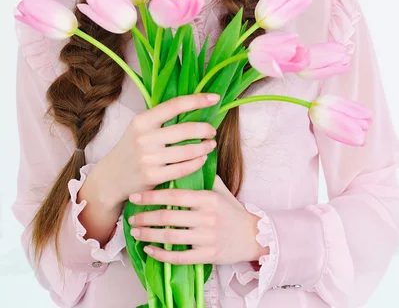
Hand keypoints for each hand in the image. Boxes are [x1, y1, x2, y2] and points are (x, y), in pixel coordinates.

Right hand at [97, 93, 218, 207]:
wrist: (111, 177)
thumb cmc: (132, 147)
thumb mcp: (140, 127)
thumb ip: (161, 118)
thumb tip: (194, 105)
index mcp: (142, 120)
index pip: (174, 105)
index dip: (197, 100)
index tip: (215, 98)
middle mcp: (144, 137)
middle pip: (185, 129)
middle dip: (205, 129)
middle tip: (213, 130)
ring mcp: (148, 158)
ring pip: (187, 151)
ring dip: (204, 147)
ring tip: (211, 144)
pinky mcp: (152, 176)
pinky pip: (183, 168)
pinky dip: (197, 162)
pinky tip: (202, 158)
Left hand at [127, 175, 269, 264]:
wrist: (252, 235)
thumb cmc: (232, 210)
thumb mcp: (220, 189)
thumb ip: (203, 175)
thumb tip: (184, 157)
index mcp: (207, 198)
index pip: (174, 196)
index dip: (152, 196)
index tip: (135, 196)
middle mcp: (206, 218)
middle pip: (168, 217)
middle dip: (145, 217)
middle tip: (130, 217)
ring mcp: (207, 238)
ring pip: (170, 237)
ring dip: (149, 235)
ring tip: (135, 232)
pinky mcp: (207, 255)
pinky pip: (179, 257)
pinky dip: (162, 254)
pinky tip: (149, 250)